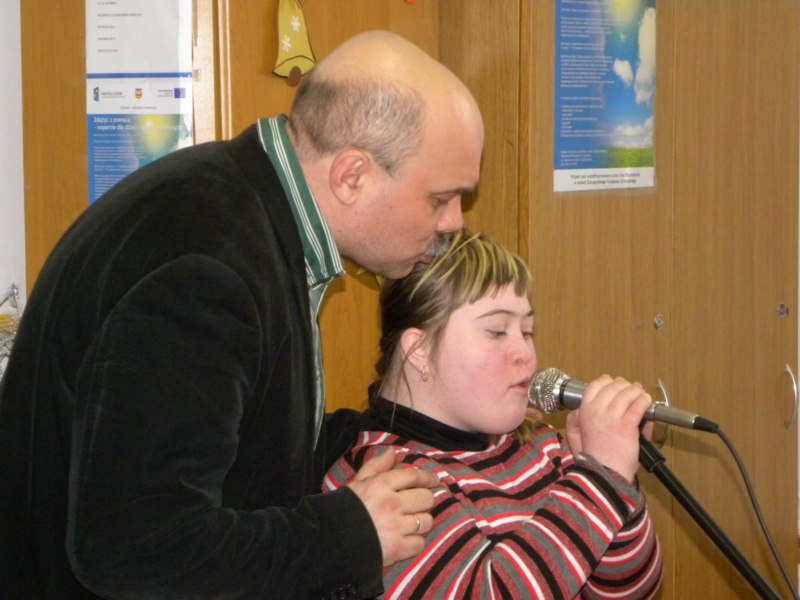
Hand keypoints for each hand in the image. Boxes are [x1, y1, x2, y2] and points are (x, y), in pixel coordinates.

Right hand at [346, 448, 438, 566]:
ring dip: (421, 522)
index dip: (427, 477)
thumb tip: (393, 451)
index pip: (414, 476)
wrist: (329, 540)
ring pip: (426, 521)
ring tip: (412, 522)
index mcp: (381, 484)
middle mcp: (392, 503)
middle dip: (425, 500)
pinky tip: (406, 539)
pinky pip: (420, 543)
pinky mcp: (397, 549)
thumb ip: (376, 466)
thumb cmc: (344, 508)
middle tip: (419, 504)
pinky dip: (415, 542)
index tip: (434, 481)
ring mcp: (396, 527)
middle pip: (426, 498)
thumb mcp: (358, 482)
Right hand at [567, 375, 651, 482]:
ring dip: (636, 391)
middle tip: (631, 388)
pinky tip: (646, 402)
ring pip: (626, 394)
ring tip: (641, 394)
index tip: (614, 383)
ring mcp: (612, 419)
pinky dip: (644, 401)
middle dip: (624, 385)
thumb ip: (577, 421)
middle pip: (612, 387)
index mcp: (584, 412)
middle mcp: (596, 412)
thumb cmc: (595, 457)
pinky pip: (637, 406)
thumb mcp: (576, 435)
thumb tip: (585, 411)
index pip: (595, 385)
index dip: (606, 381)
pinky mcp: (627, 427)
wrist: (604, 474)